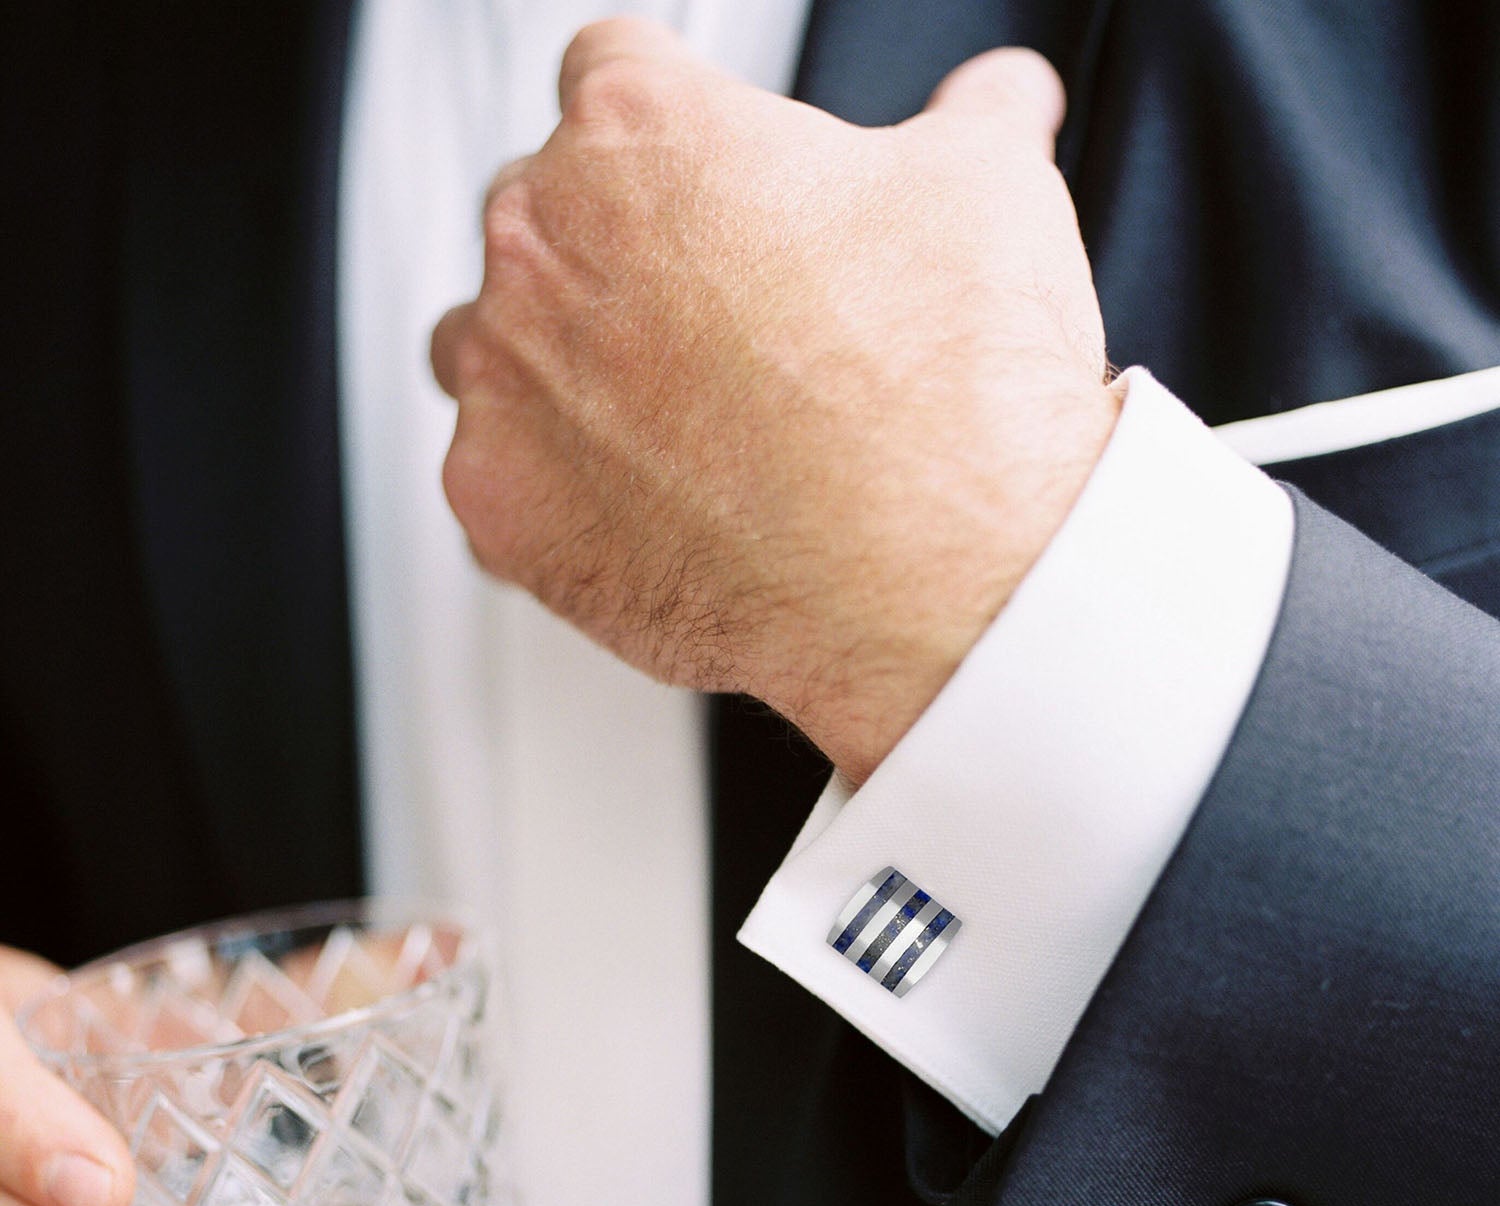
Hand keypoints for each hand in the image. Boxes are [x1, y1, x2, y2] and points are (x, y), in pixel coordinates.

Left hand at [432, 19, 1119, 782]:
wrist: (938, 578)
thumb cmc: (951, 392)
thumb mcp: (992, 196)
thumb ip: (971, 122)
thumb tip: (995, 103)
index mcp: (640, 133)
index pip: (611, 76)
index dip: (676, 130)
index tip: (705, 180)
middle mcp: (542, 245)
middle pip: (536, 213)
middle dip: (611, 251)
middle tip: (706, 319)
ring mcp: (507, 384)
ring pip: (487, 346)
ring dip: (551, 368)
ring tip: (661, 422)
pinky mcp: (499, 510)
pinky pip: (493, 484)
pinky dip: (554, 495)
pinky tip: (644, 515)